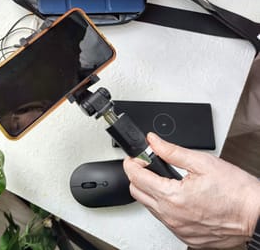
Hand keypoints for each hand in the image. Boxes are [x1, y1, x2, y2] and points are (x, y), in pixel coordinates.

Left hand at [123, 133, 259, 247]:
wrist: (257, 216)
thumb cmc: (237, 192)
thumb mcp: (202, 162)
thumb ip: (171, 151)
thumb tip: (153, 141)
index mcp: (172, 196)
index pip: (136, 177)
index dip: (131, 163)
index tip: (134, 157)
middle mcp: (171, 216)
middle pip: (137, 193)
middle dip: (138, 176)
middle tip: (149, 166)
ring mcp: (178, 229)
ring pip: (150, 207)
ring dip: (151, 192)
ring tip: (167, 180)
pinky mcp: (186, 238)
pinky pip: (165, 220)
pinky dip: (165, 207)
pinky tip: (178, 197)